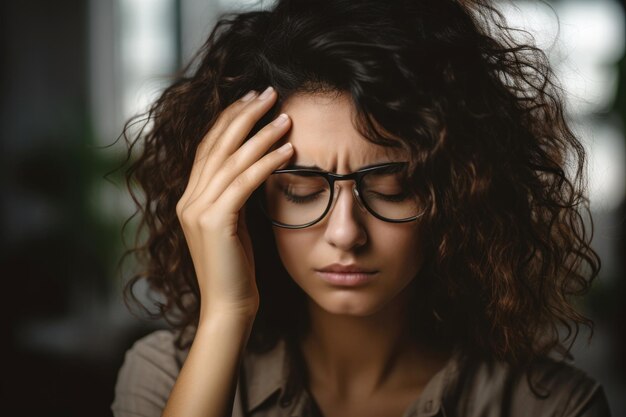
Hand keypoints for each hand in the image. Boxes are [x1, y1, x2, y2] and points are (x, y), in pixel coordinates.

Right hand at [175, 87, 292, 320]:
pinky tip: (288, 151)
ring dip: (261, 134)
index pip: (209, 148)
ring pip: (232, 160)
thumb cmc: (237, 269)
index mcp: (190, 198)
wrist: (228, 307)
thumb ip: (235, 197)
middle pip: (217, 144)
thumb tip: (256, 168)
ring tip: (286, 117)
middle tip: (268, 92)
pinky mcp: (214, 222)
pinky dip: (268, 163)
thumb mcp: (234, 225)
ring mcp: (197, 210)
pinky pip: (245, 182)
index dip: (229, 119)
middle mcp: (188, 199)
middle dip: (243, 114)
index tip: (252, 99)